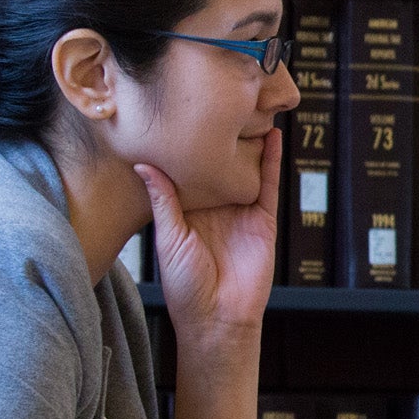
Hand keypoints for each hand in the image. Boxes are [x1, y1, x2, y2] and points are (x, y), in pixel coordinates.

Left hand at [136, 126, 280, 342]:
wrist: (217, 318)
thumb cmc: (185, 287)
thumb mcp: (168, 239)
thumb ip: (164, 200)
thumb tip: (145, 165)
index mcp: (186, 210)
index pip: (186, 170)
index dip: (184, 146)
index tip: (176, 115)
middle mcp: (214, 206)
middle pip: (218, 164)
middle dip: (218, 136)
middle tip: (215, 101)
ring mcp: (239, 211)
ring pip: (245, 169)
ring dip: (248, 142)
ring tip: (248, 108)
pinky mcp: (262, 220)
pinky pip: (269, 186)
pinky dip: (273, 162)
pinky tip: (274, 137)